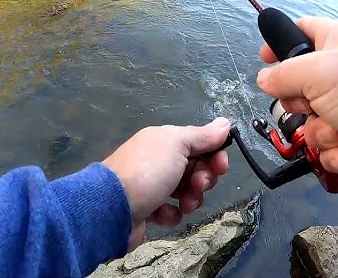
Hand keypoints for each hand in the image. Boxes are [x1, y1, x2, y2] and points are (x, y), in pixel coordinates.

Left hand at [102, 117, 229, 250]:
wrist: (111, 208)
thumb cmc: (148, 171)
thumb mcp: (177, 144)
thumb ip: (202, 135)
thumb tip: (225, 122)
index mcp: (163, 141)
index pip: (199, 144)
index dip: (214, 155)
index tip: (220, 167)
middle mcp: (157, 160)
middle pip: (195, 168)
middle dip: (203, 179)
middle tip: (197, 185)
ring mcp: (151, 186)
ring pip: (186, 191)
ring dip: (191, 198)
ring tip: (183, 204)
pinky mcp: (147, 210)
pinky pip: (170, 211)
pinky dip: (171, 214)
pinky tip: (162, 214)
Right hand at [256, 17, 337, 173]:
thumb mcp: (318, 73)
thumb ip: (284, 75)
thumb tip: (263, 78)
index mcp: (334, 42)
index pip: (301, 32)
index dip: (279, 45)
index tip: (265, 61)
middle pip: (300, 87)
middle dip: (300, 105)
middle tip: (312, 106)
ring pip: (315, 122)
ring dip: (321, 134)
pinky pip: (334, 146)